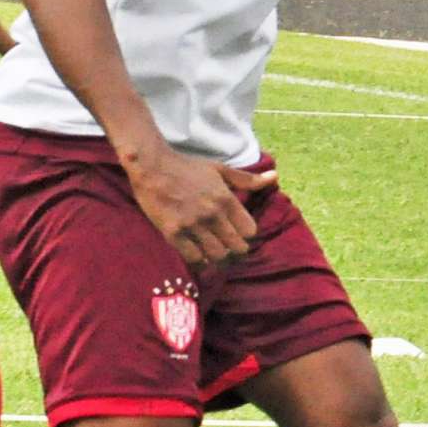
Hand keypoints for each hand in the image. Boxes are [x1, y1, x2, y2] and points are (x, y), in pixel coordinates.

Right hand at [125, 145, 275, 266]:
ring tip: (214, 251)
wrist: (153, 166)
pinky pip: (194, 258)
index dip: (246, 234)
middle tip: (229, 247)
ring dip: (218, 257)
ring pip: (217, 255)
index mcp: (226, 199)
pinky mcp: (173, 233)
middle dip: (236, 249)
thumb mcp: (220, 170)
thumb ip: (247, 179)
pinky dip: (199, 259)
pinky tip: (198, 253)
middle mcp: (212, 213)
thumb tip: (274, 177)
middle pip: (237, 247)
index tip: (239, 233)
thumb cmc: (188, 167)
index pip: (250, 231)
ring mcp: (192, 224)